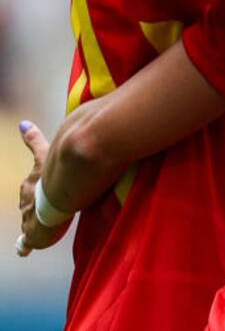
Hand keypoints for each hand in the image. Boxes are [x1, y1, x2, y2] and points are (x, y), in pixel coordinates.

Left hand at [16, 122, 69, 255]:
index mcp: (30, 184)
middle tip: (45, 208)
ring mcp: (29, 218)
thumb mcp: (45, 155)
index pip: (29, 186)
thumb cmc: (54, 176)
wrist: (54, 200)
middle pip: (27, 204)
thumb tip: (22, 123)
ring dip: (34, 224)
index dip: (32, 189)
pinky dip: (25, 244)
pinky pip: (26, 241)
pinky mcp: (33, 234)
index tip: (30, 188)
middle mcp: (27, 201)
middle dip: (33, 205)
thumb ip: (34, 141)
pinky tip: (23, 249)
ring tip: (42, 228)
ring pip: (28, 221)